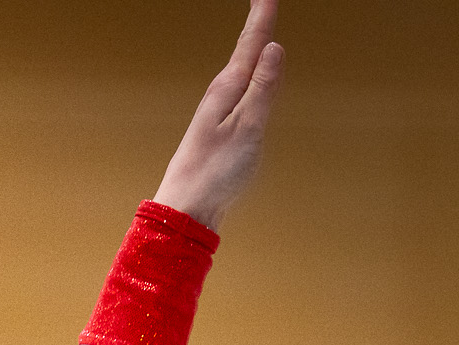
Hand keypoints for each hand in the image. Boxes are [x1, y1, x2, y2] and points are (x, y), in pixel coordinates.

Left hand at [152, 0, 285, 229]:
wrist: (186, 210)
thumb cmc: (214, 172)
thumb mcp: (246, 127)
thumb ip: (261, 88)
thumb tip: (272, 49)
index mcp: (226, 91)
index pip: (249, 45)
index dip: (261, 18)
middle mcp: (220, 98)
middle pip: (245, 55)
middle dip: (258, 27)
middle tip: (266, 1)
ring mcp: (218, 116)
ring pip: (243, 74)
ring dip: (253, 50)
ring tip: (262, 30)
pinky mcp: (220, 134)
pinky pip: (241, 95)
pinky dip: (251, 78)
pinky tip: (251, 81)